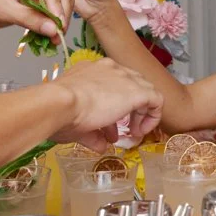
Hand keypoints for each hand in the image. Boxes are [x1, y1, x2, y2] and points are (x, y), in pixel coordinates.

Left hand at [0, 0, 69, 36]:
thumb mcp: (0, 9)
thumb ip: (29, 18)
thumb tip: (54, 30)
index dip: (55, 2)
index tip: (58, 24)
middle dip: (60, 11)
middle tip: (60, 33)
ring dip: (59, 18)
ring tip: (56, 36)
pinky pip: (50, 6)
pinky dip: (52, 20)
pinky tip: (52, 33)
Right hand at [48, 58, 162, 151]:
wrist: (59, 104)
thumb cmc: (59, 113)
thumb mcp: (76, 124)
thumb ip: (93, 134)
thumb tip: (101, 146)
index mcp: (92, 71)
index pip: (111, 85)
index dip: (114, 106)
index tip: (110, 124)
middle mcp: (110, 69)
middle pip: (130, 85)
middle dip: (129, 109)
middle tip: (124, 128)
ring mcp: (125, 77)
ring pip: (145, 90)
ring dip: (141, 113)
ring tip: (134, 132)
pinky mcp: (137, 90)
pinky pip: (156, 100)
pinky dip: (153, 116)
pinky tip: (141, 131)